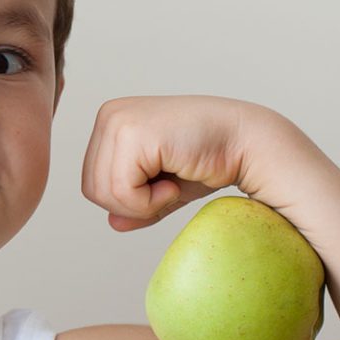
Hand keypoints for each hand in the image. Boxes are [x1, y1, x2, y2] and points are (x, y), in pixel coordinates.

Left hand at [80, 95, 271, 231]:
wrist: (248, 143)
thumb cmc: (211, 160)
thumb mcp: (164, 186)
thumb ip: (135, 203)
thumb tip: (112, 224)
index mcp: (111, 121)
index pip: (92, 181)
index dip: (127, 200)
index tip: (163, 184)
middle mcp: (109, 116)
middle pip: (92, 189)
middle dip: (131, 204)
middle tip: (169, 187)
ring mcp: (118, 121)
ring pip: (104, 193)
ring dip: (143, 203)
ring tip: (172, 182)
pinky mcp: (133, 134)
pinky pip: (122, 191)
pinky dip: (151, 201)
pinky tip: (175, 181)